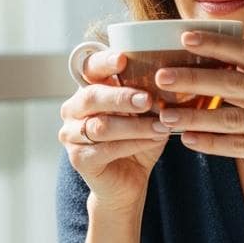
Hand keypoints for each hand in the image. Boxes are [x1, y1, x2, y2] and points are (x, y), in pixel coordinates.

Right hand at [59, 47, 169, 210]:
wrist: (127, 183)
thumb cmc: (137, 141)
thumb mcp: (145, 115)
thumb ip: (150, 97)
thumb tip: (172, 80)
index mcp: (88, 89)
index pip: (89, 69)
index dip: (104, 62)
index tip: (123, 59)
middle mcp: (73, 109)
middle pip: (92, 96)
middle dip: (122, 97)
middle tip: (149, 100)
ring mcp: (71, 135)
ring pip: (102, 126)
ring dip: (135, 125)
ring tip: (161, 125)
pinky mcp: (78, 159)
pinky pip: (106, 149)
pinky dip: (134, 143)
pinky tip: (154, 140)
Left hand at [153, 31, 243, 206]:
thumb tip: (212, 64)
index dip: (215, 43)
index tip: (184, 36)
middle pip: (234, 81)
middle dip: (194, 78)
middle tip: (161, 76)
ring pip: (232, 117)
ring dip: (194, 117)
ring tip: (165, 116)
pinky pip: (241, 145)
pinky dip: (212, 144)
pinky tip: (187, 142)